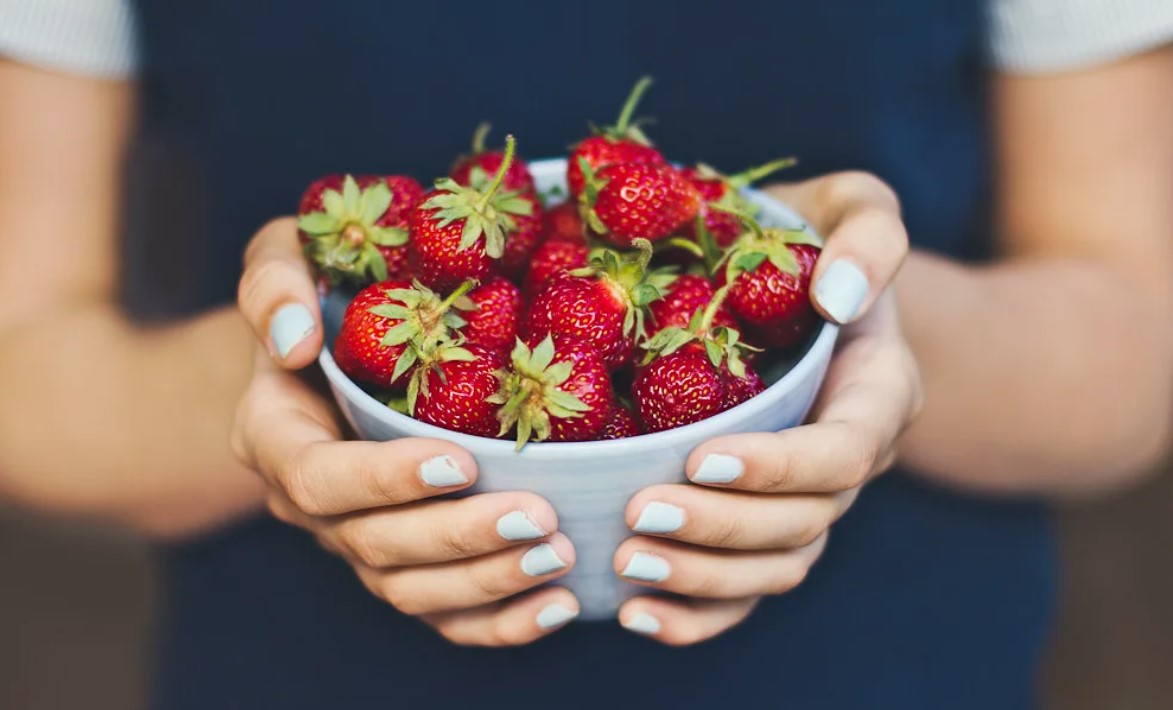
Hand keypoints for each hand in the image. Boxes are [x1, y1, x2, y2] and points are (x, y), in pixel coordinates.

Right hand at [231, 218, 579, 645]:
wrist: (336, 345)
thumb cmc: (322, 289)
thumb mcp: (286, 256)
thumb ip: (276, 283)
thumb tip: (298, 340)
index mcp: (276, 437)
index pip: (318, 479)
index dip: (383, 480)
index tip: (458, 461)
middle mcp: (314, 505)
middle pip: (376, 546)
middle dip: (458, 538)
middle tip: (538, 517)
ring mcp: (360, 542)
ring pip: (412, 590)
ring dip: (486, 581)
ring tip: (558, 555)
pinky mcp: (408, 564)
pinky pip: (444, 615)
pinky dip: (499, 622)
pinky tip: (559, 604)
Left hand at [614, 172, 921, 644]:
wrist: (800, 284)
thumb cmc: (816, 238)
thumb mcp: (856, 206)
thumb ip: (869, 236)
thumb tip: (838, 298)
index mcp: (876, 393)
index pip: (843, 453)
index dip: (780, 467)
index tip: (702, 454)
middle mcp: (847, 460)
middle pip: (803, 525)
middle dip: (722, 528)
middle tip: (639, 513)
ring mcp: (806, 500)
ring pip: (773, 569)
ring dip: (703, 577)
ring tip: (627, 563)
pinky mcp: (763, 522)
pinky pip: (744, 591)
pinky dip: (696, 615)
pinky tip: (634, 612)